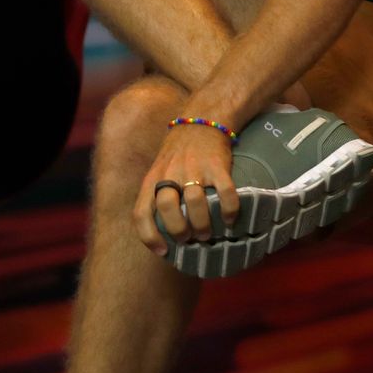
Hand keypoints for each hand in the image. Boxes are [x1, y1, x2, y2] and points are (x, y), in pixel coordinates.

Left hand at [134, 122, 239, 254]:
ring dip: (203, 224)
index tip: (162, 252)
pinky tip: (230, 219)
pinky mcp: (217, 165)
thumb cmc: (178, 153)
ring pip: (195, 202)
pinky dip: (229, 210)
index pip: (142, 212)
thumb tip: (166, 233)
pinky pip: (225, 193)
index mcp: (153, 178)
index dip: (149, 236)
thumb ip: (159, 196)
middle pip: (168, 207)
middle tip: (189, 239)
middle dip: (179, 231)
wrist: (202, 120)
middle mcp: (170, 174)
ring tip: (207, 233)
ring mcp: (194, 169)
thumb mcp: (159, 171)